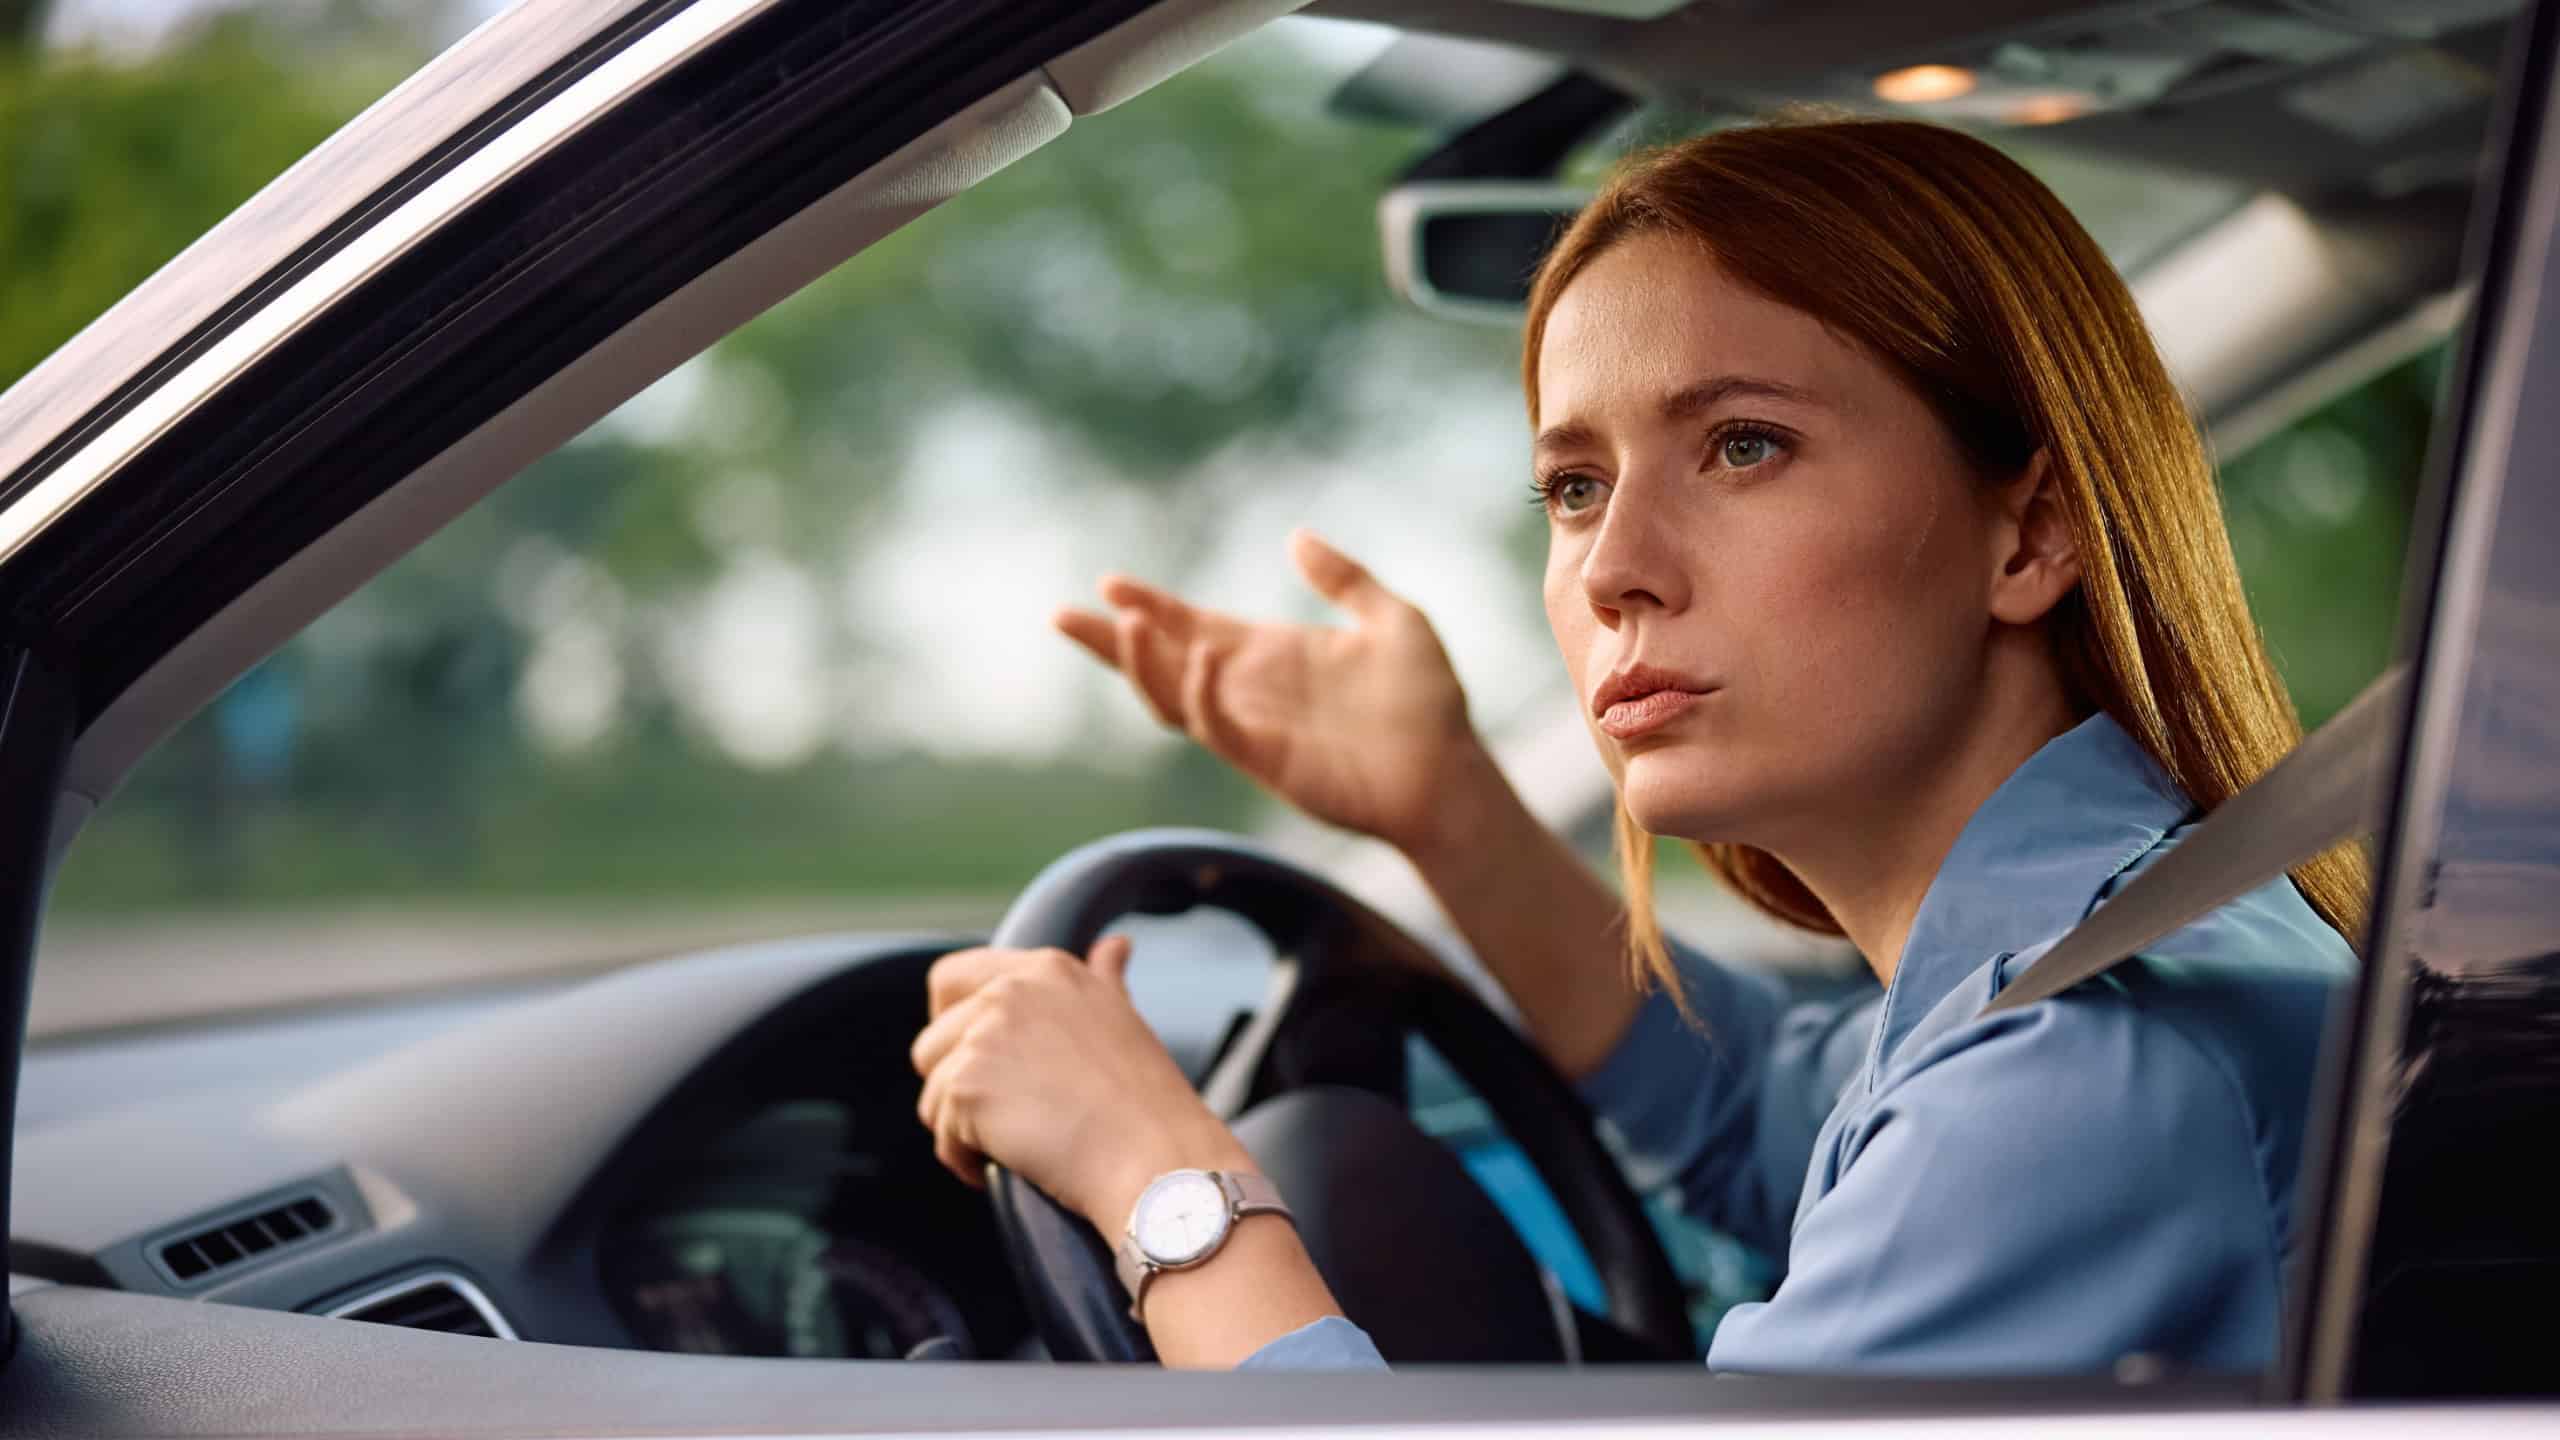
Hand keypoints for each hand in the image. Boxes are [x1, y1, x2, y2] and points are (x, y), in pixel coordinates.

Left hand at [911, 937, 1251, 1229]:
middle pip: (932, 1043)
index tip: (980, 1064)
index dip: (951, 1026)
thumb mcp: (1122, 1019)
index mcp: (1046, 969)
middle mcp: (1009, 991)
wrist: (1156, 1158)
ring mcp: (983, 1037)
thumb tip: (1114, 946)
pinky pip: (942, 1135)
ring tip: (1016, 1146)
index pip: (951, 979)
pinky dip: (967, 1161)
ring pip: (932, 1093)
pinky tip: (1009, 1167)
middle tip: (1007, 1117)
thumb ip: (1103, 978)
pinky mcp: (966, 1087)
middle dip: (958, 1088)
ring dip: (963, 1128)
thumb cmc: (1148, 1103)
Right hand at [1055, 529, 1482, 858]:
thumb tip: (1296, 536)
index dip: (1151, 606)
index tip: (1110, 583)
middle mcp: (1250, 690)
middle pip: (1161, 662)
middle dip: (1112, 640)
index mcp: (1271, 655)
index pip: (1192, 626)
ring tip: (1126, 622)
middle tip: (1063, 615)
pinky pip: (1217, 726)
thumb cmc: (1428, 705)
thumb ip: (1344, 578)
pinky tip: (1203, 656)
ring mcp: (1253, 727)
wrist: (1451, 774)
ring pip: (1173, 697)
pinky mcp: (1267, 759)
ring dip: (1144, 664)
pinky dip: (1202, 693)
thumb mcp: (1393, 620)